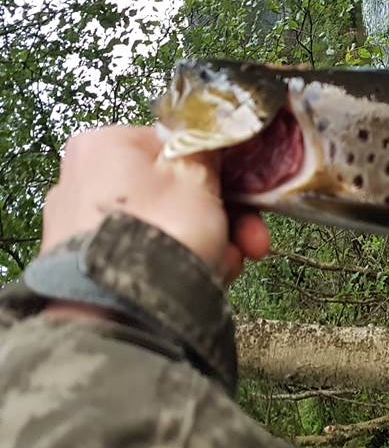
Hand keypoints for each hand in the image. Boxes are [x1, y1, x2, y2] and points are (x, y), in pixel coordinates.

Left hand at [40, 126, 269, 285]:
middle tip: (250, 238)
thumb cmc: (160, 230)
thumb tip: (213, 142)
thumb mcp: (201, 174)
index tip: (248, 195)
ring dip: (207, 241)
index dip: (221, 172)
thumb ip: (210, 149)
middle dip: (221, 215)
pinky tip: (203, 276)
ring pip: (164, 222)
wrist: (123, 305)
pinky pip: (145, 251)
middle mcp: (82, 178)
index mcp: (104, 143)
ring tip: (227, 264)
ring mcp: (79, 224)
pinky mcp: (86, 263)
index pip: (176, 147)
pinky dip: (177, 262)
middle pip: (173, 189)